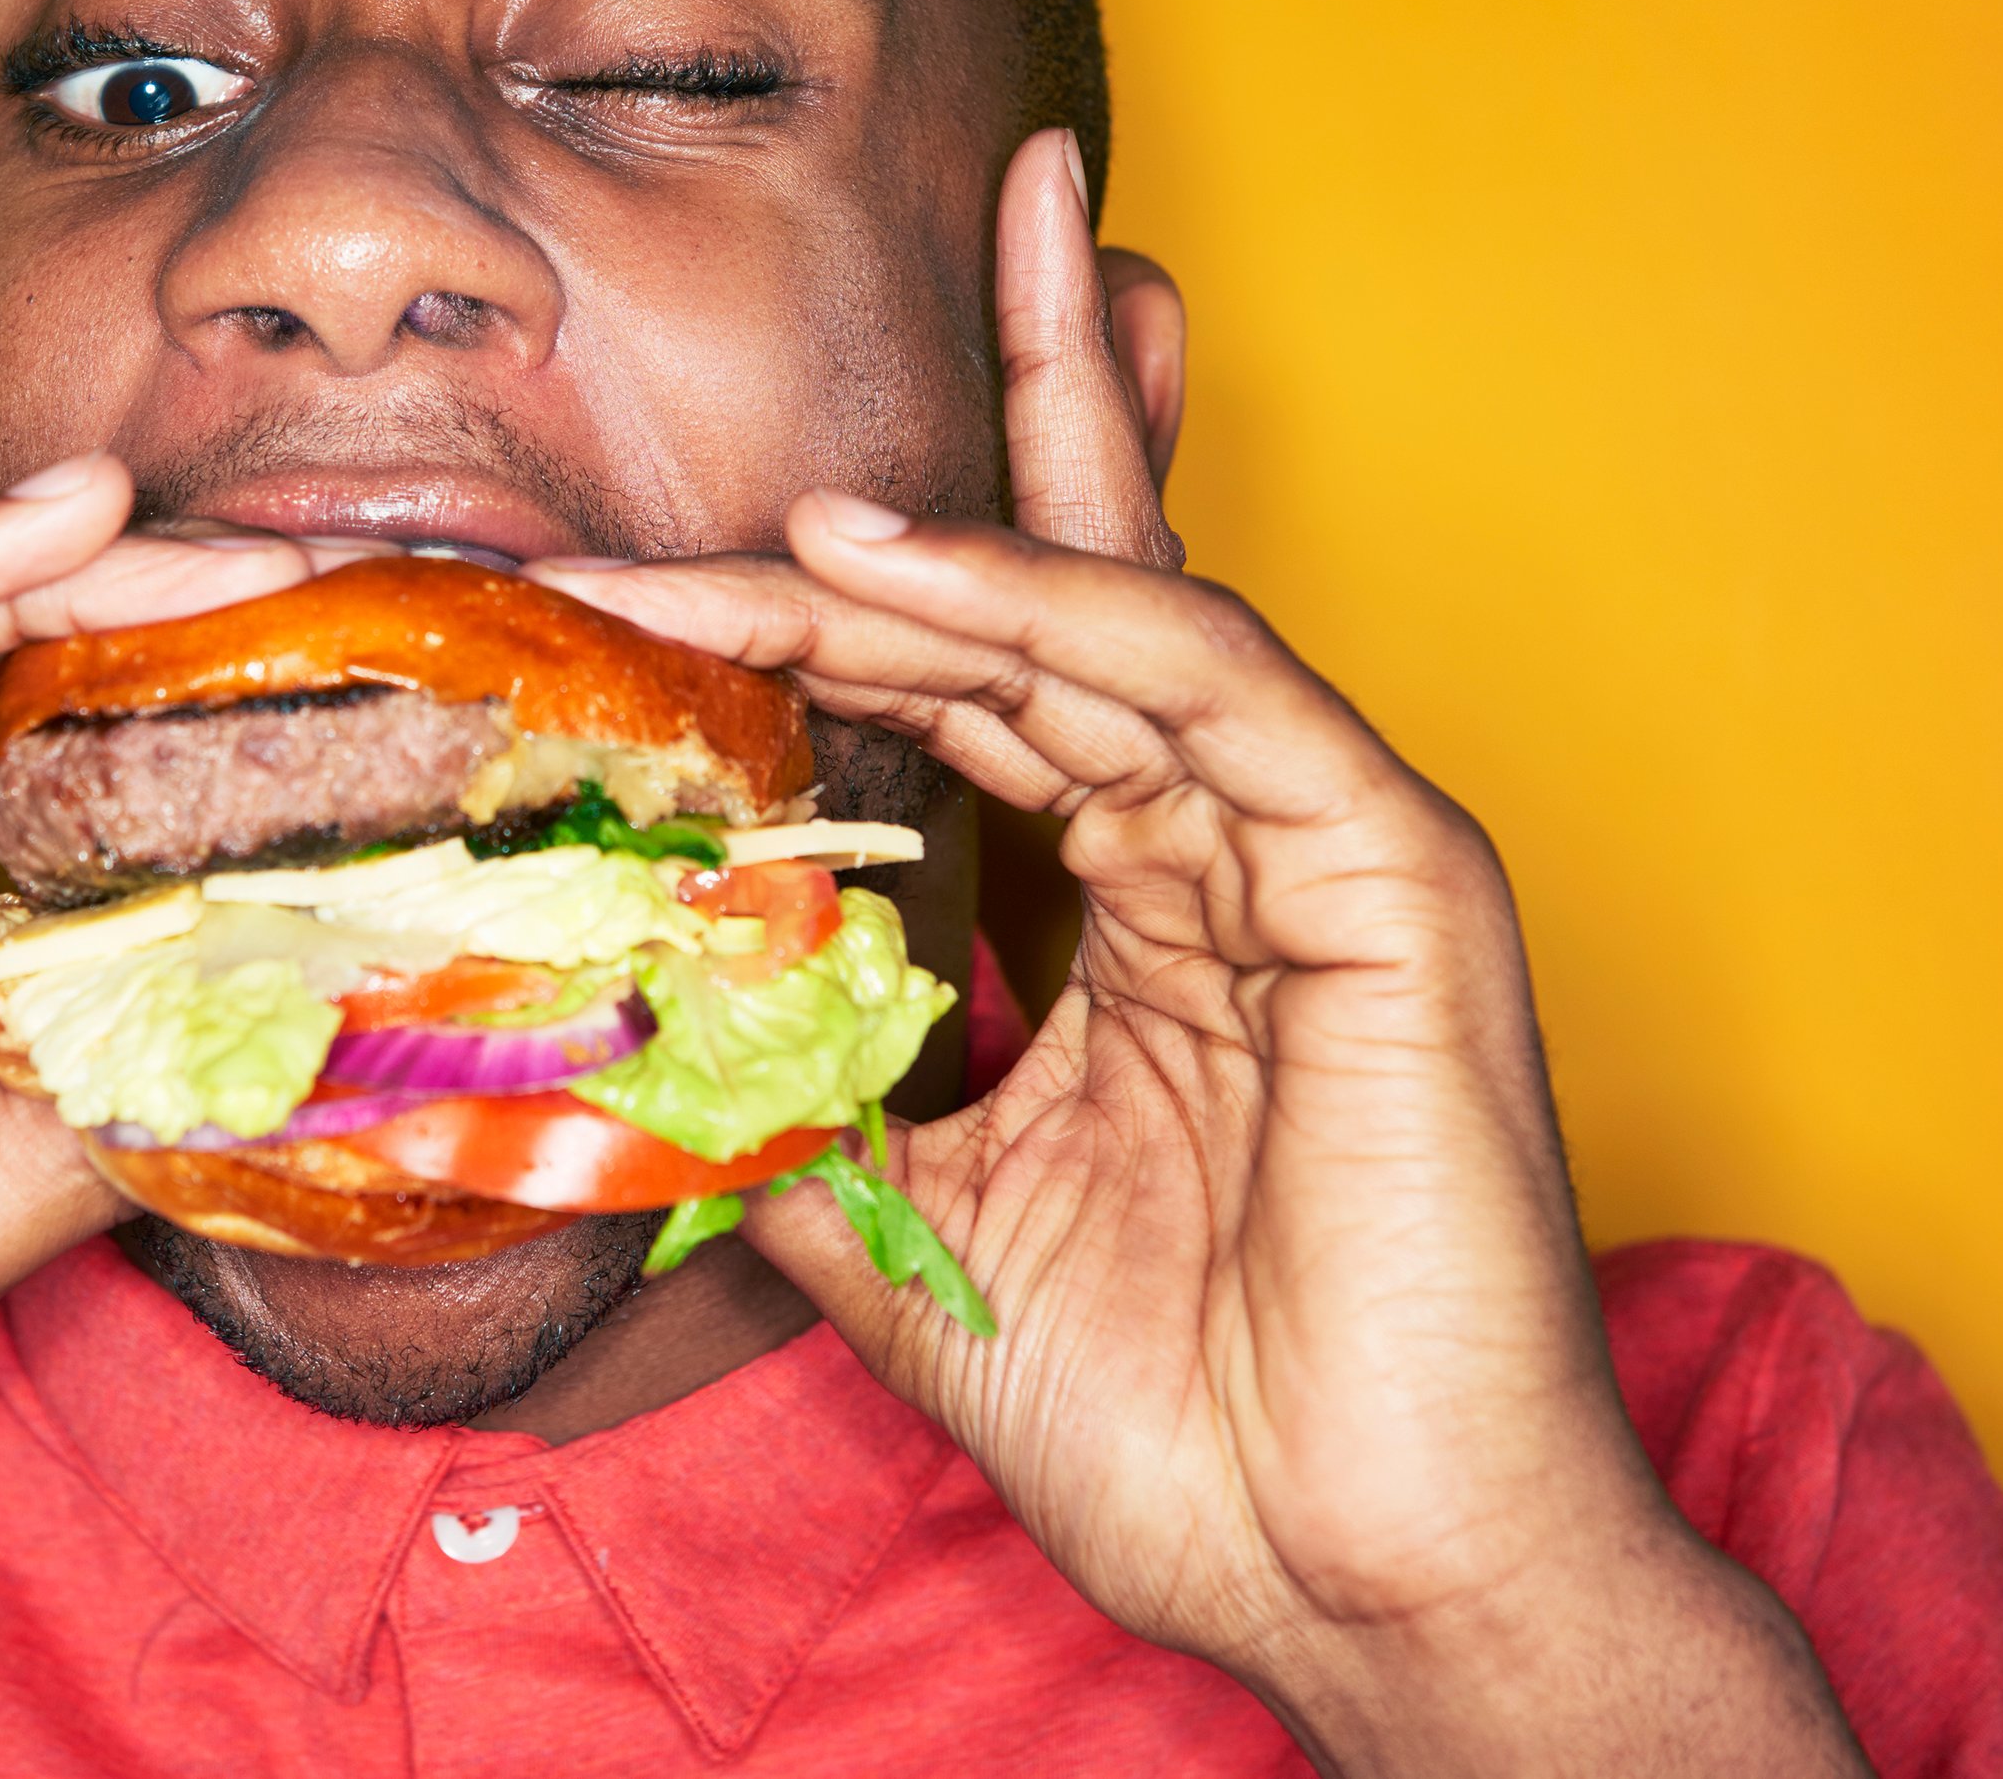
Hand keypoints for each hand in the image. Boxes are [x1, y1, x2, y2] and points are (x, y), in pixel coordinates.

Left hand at [542, 135, 1867, 1777]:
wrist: (1364, 1586)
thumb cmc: (1188, 1432)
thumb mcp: (924, 1243)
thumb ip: (804, 1119)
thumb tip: (629, 1049)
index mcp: (1135, 912)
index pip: (963, 701)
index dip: (801, 624)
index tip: (613, 588)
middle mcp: (1220, 844)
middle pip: (1037, 608)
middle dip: (885, 512)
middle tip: (726, 416)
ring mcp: (1310, 843)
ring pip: (1110, 608)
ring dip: (935, 528)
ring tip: (770, 497)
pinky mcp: (1389, 872)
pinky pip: (1207, 684)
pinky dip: (1050, 604)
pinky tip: (893, 564)